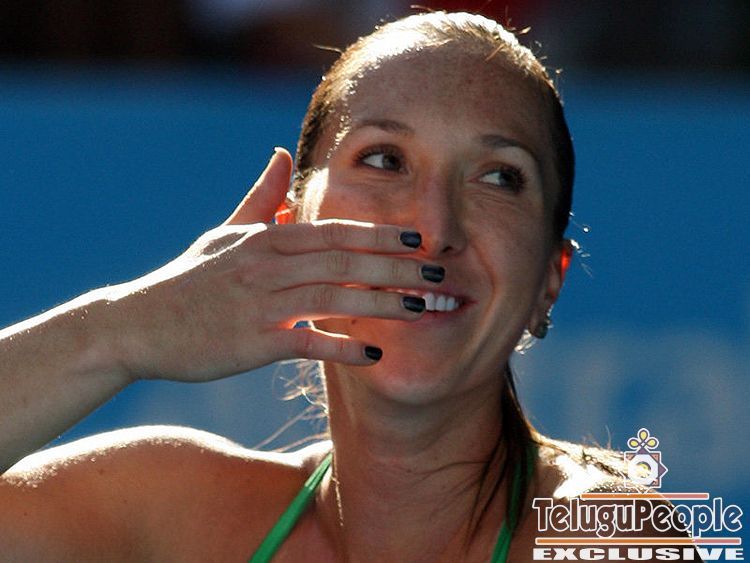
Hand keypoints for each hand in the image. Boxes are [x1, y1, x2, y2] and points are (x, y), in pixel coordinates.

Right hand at [106, 148, 442, 382]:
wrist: (136, 324)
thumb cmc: (187, 279)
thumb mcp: (225, 233)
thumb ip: (261, 198)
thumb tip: (281, 155)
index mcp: (266, 238)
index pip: (335, 231)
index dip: (380, 234)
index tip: (419, 238)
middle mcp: (268, 265)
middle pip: (344, 261)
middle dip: (395, 266)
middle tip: (437, 273)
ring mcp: (260, 303)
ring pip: (333, 298)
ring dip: (380, 304)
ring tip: (419, 310)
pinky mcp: (251, 342)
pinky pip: (306, 343)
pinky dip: (340, 347)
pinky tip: (372, 353)